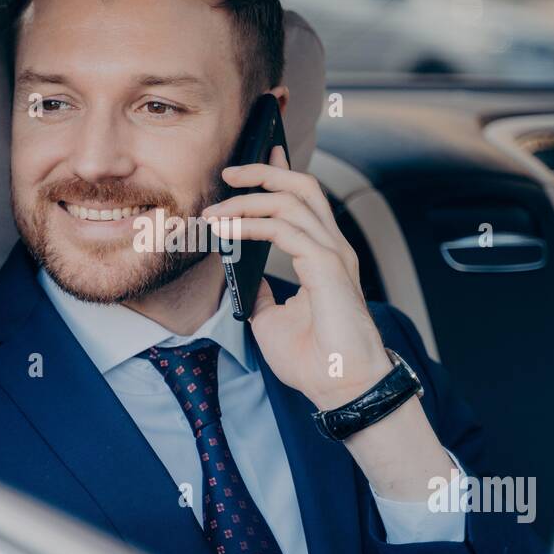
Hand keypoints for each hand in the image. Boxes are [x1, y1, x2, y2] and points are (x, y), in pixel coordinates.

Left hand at [201, 146, 391, 410]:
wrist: (340, 386)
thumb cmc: (315, 359)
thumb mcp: (272, 319)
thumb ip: (260, 292)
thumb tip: (241, 277)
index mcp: (324, 255)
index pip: (303, 200)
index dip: (277, 175)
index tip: (247, 166)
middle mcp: (332, 247)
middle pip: (302, 187)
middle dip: (264, 171)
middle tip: (229, 172)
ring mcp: (332, 254)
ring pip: (290, 201)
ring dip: (246, 202)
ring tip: (214, 214)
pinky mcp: (326, 266)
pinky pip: (284, 229)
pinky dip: (251, 225)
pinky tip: (227, 232)